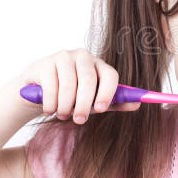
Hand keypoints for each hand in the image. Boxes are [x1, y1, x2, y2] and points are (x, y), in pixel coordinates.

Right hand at [17, 48, 140, 123]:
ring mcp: (64, 57)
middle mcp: (84, 57)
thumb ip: (114, 102)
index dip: (107, 92)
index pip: (110, 75)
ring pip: (69, 85)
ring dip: (65, 106)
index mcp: (99, 65)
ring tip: (63, 114)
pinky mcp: (46, 63)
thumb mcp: (94, 101)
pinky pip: (51, 88)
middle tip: (79, 120)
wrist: (40, 91)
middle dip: (84, 104)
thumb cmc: (73, 95)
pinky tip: (50, 108)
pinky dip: (51, 103)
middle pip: (88, 80)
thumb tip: (137, 105)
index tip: (101, 109)